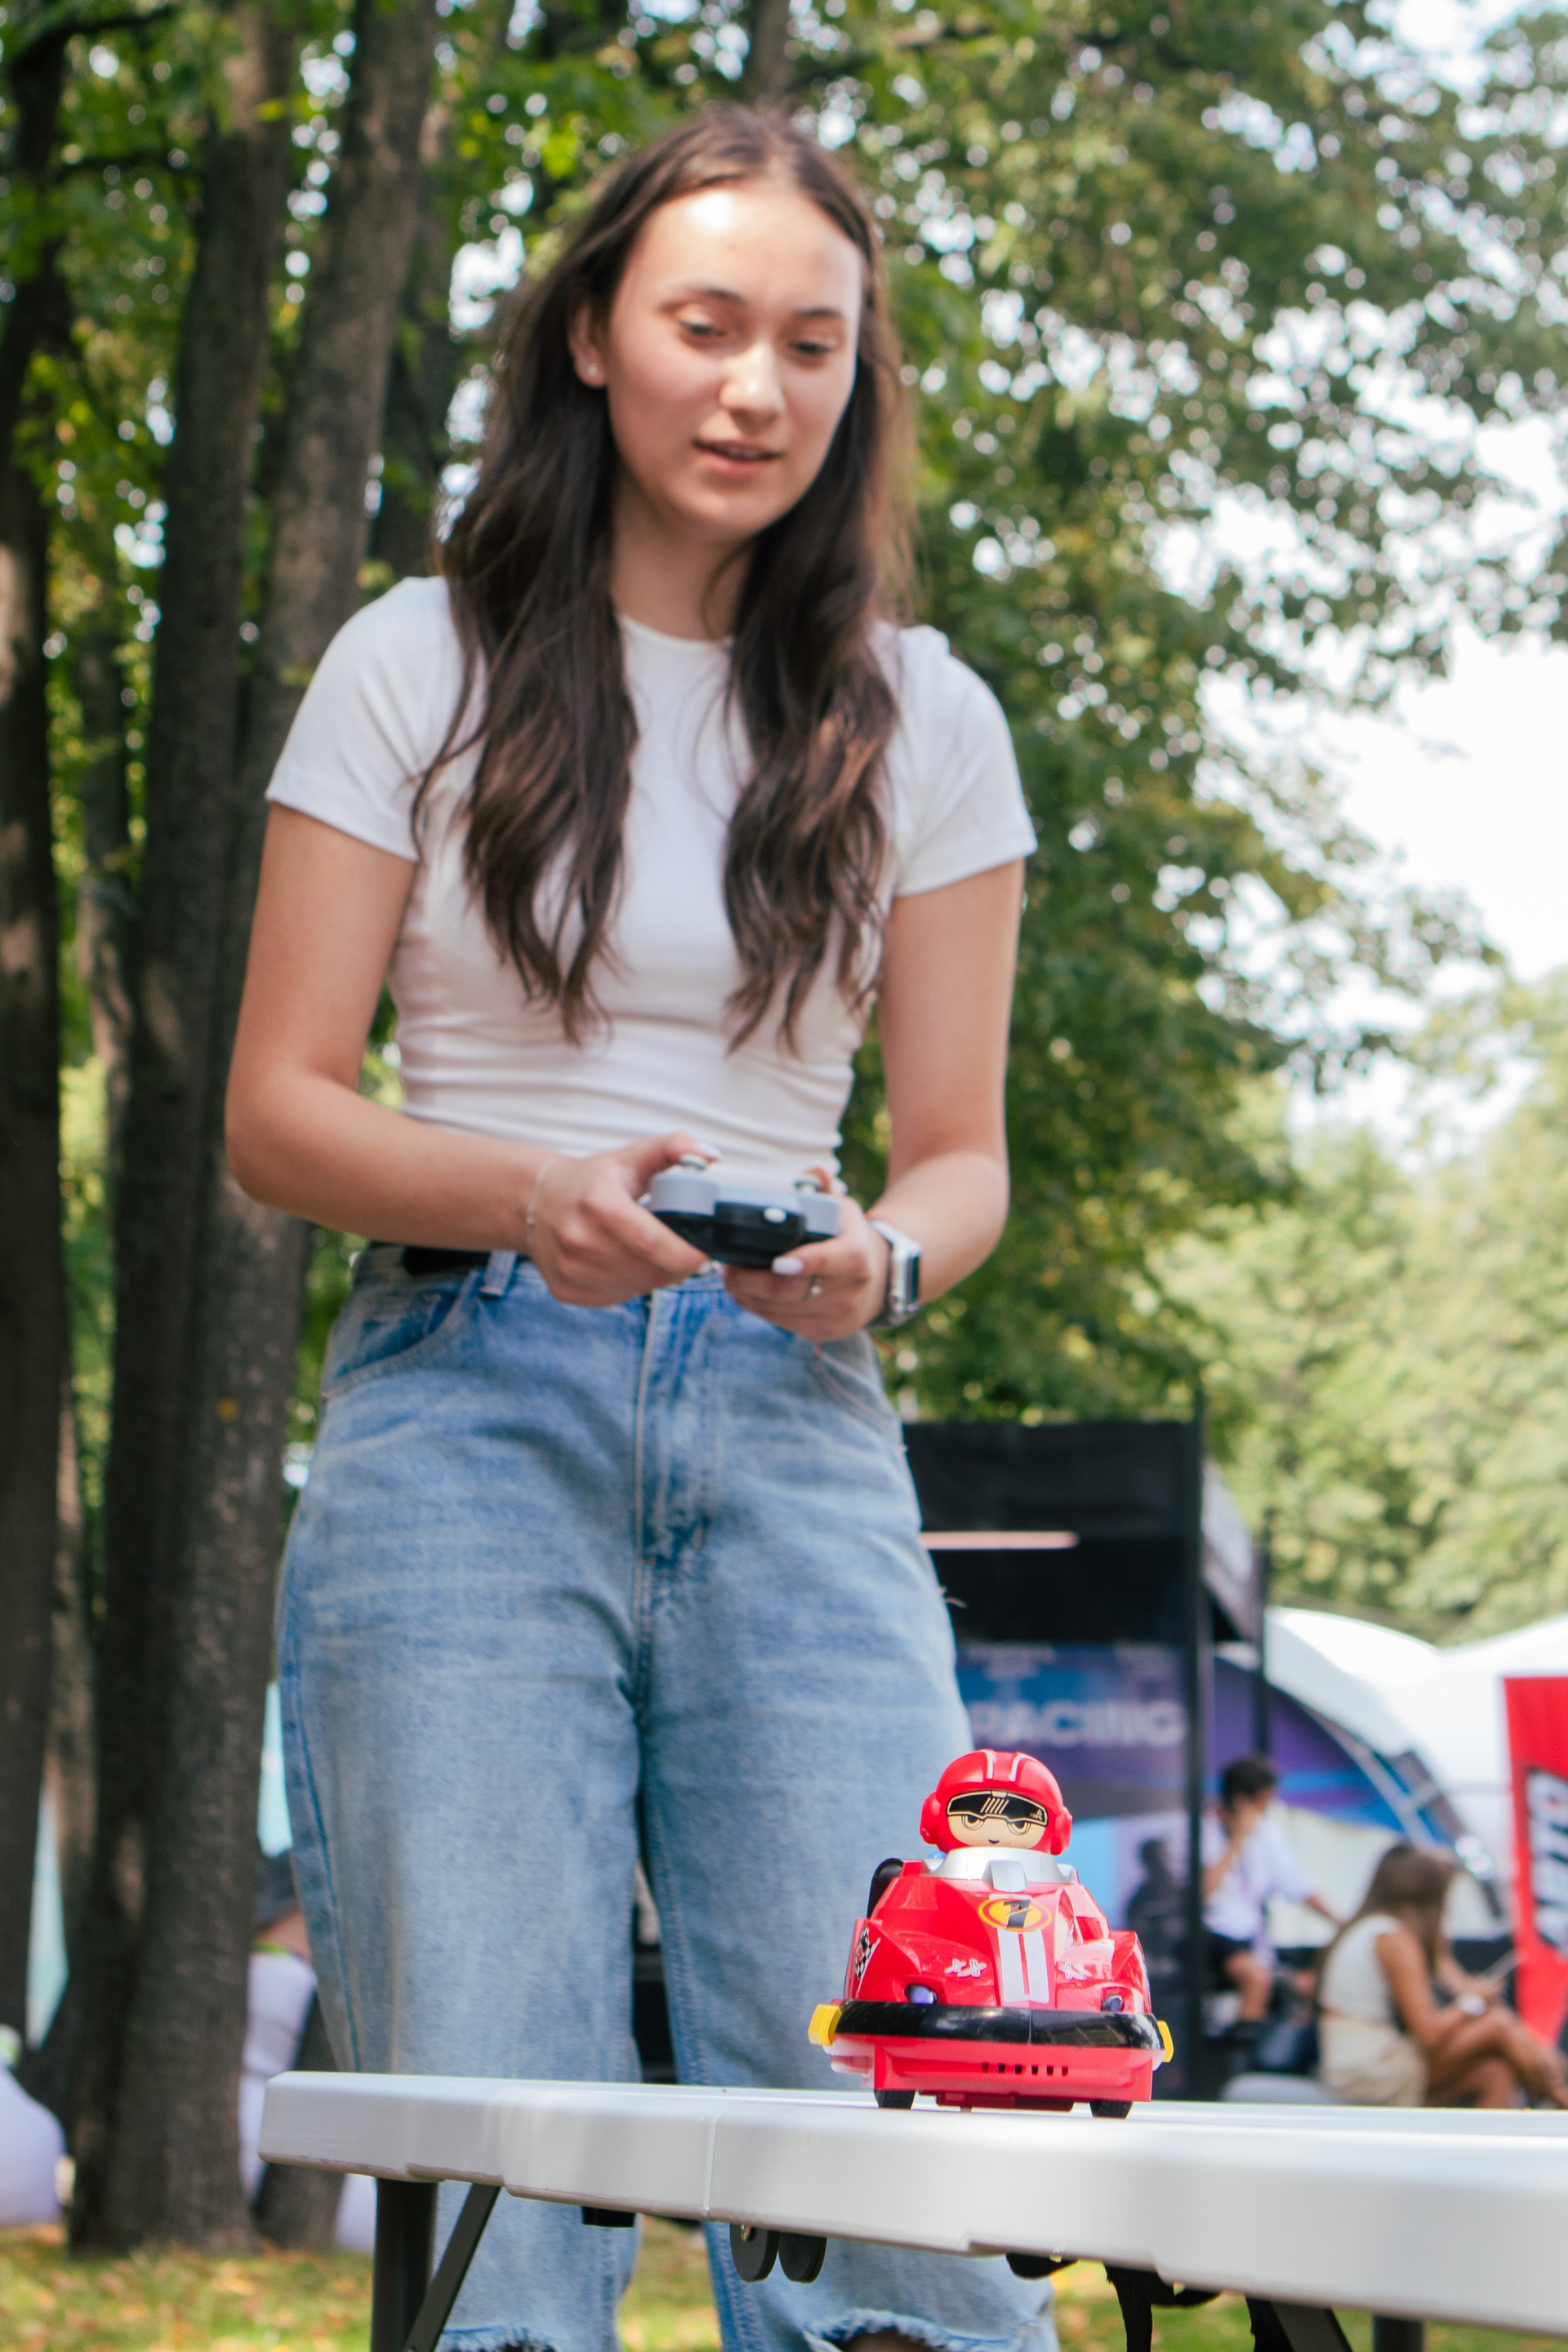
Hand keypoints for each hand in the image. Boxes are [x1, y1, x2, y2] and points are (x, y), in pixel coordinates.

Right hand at [526, 1132, 709, 1305]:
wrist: (536, 1200)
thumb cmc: (594, 1179)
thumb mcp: (633, 1156)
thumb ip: (674, 1148)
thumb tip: (710, 1155)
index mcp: (598, 1203)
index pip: (652, 1243)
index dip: (687, 1254)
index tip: (704, 1250)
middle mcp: (579, 1240)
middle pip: (650, 1271)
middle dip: (676, 1266)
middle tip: (680, 1250)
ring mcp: (569, 1269)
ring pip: (636, 1288)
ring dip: (653, 1275)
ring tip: (646, 1251)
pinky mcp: (564, 1289)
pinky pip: (616, 1297)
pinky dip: (629, 1285)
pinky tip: (622, 1262)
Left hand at [725, 1191, 889, 1339]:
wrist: (878, 1278)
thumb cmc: (848, 1237)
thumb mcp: (842, 1210)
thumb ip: (824, 1190)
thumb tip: (814, 1172)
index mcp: (856, 1255)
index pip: (827, 1260)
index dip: (799, 1262)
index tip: (772, 1260)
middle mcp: (850, 1290)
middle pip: (792, 1290)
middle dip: (751, 1280)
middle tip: (726, 1267)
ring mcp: (837, 1316)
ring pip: (780, 1310)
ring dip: (748, 1295)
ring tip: (730, 1277)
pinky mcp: (822, 1333)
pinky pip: (782, 1323)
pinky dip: (758, 1308)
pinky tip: (745, 1293)